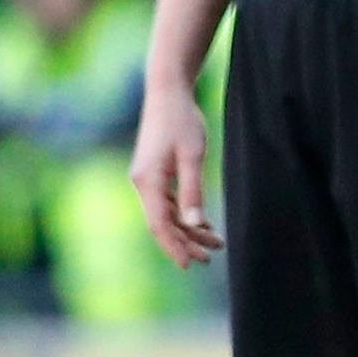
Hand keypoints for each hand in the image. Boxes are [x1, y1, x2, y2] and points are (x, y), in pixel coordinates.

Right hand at [130, 83, 222, 267]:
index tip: (190, 264)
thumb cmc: (182, 121)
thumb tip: (193, 225)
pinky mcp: (154, 173)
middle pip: (163, 223)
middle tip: (211, 257)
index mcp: (147, 182)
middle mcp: (142, 184)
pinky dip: (185, 214)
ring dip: (188, 229)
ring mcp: (147, 179)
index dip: (174, 246)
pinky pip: (168, 202)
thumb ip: (192, 190)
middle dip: (186, 242)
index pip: (159, 225)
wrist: (168, 92)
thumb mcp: (192, 155)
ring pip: (167, 213)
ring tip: (215, 243)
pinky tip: (202, 223)